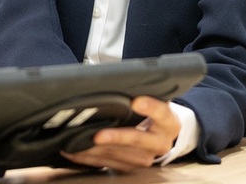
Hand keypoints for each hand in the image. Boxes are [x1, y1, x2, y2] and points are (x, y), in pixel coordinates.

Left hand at [60, 96, 179, 171]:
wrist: (157, 134)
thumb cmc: (150, 111)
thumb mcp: (152, 98)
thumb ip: (140, 91)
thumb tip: (117, 79)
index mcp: (169, 123)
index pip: (162, 113)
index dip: (150, 107)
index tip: (136, 101)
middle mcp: (160, 143)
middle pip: (139, 140)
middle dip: (116, 137)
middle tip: (99, 135)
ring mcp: (146, 157)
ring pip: (121, 155)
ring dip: (98, 150)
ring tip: (79, 142)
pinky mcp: (131, 166)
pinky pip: (110, 164)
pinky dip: (91, 158)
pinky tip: (76, 151)